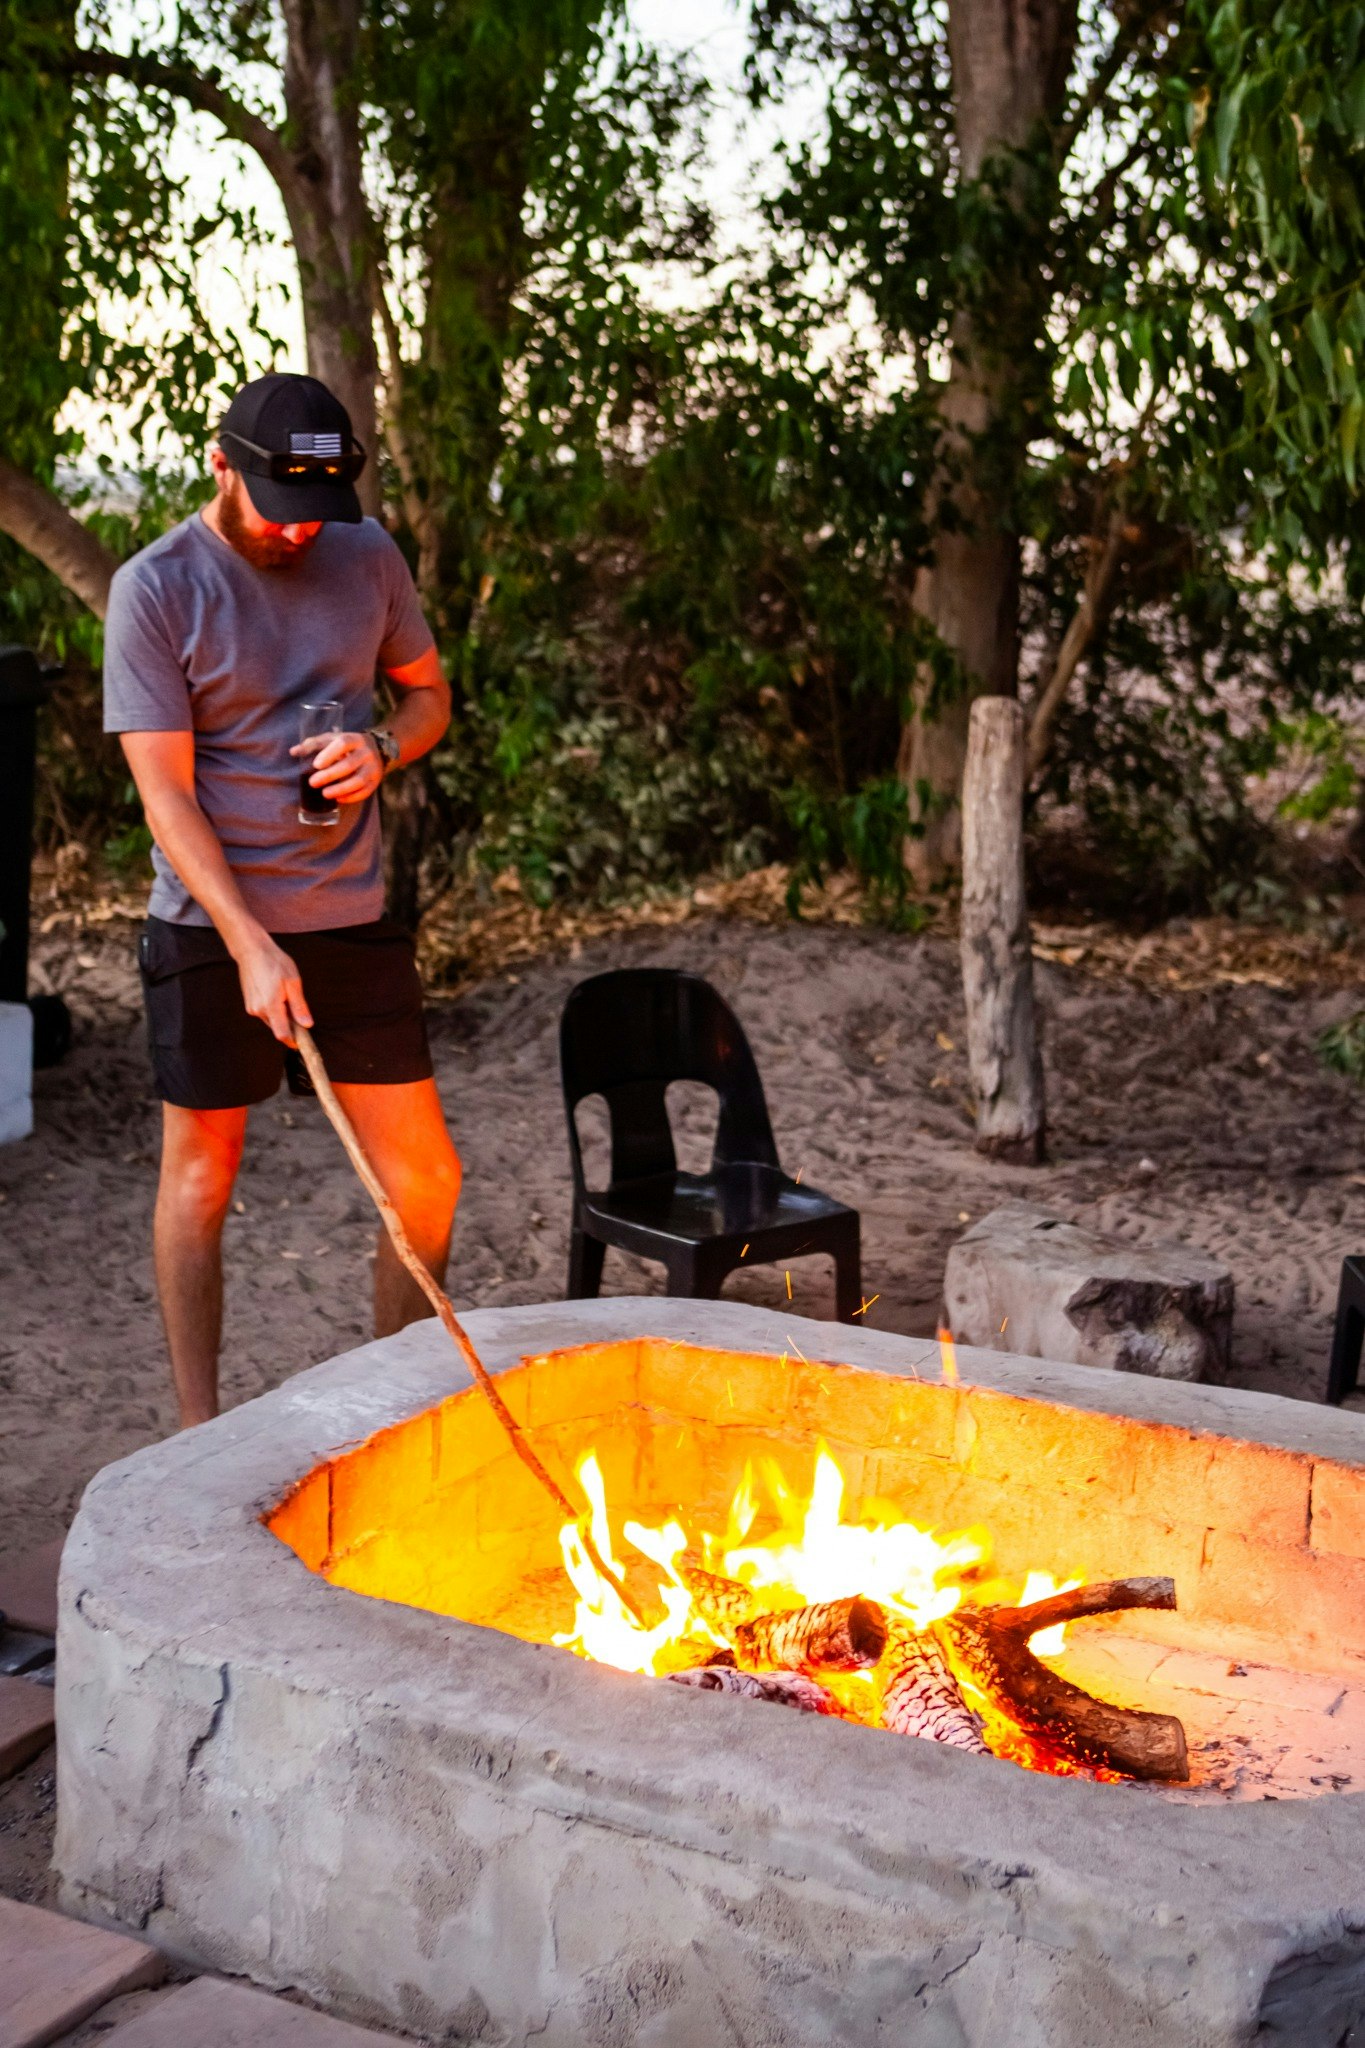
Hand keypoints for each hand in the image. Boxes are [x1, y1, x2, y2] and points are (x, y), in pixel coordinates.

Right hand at [232, 929, 311, 1046]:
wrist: (252, 950)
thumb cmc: (274, 962)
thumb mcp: (293, 982)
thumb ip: (299, 1006)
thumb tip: (307, 1025)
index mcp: (271, 1006)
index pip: (283, 1034)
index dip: (294, 1041)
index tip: (304, 1041)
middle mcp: (258, 1010)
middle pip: (278, 1028)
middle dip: (290, 1025)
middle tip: (299, 1009)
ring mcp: (252, 1008)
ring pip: (272, 1021)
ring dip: (282, 1016)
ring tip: (286, 995)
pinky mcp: (249, 1004)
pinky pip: (265, 1013)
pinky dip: (274, 1010)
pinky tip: (276, 993)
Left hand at [290, 729, 383, 804]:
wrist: (378, 749)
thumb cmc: (347, 745)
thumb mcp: (332, 739)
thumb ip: (314, 744)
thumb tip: (293, 752)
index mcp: (354, 739)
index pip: (343, 744)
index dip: (330, 754)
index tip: (316, 765)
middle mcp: (366, 753)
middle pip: (349, 765)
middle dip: (330, 775)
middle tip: (312, 783)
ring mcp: (372, 768)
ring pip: (358, 781)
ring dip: (341, 789)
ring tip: (325, 794)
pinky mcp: (375, 782)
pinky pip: (364, 792)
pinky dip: (351, 797)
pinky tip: (338, 799)